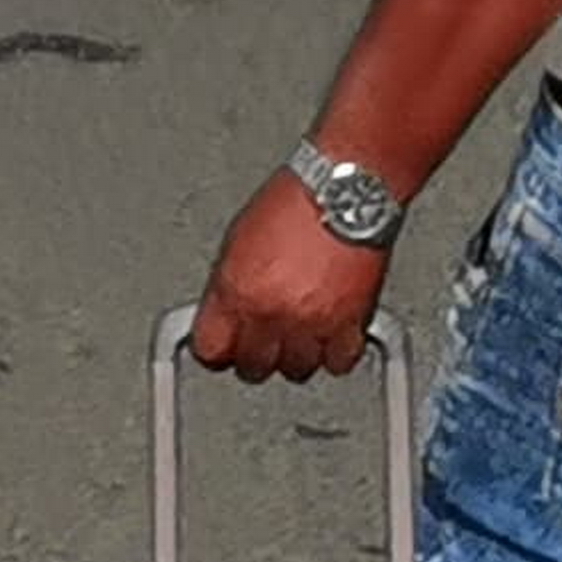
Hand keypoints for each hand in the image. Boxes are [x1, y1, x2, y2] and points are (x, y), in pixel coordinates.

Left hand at [190, 166, 392, 380]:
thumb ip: (228, 287)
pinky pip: (339, 362)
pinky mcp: (351, 324)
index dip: (216, 350)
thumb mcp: (237, 241)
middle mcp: (271, 313)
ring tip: (299, 331)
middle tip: (263, 338)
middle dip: (255, 356)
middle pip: (252, 368)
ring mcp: (312, 322)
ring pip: (297, 370)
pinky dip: (336, 352)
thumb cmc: (295, 203)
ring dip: (296, 355)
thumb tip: (222, 315)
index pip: (211, 350)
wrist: (346, 191)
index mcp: (236, 291)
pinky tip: (330, 332)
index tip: (222, 347)